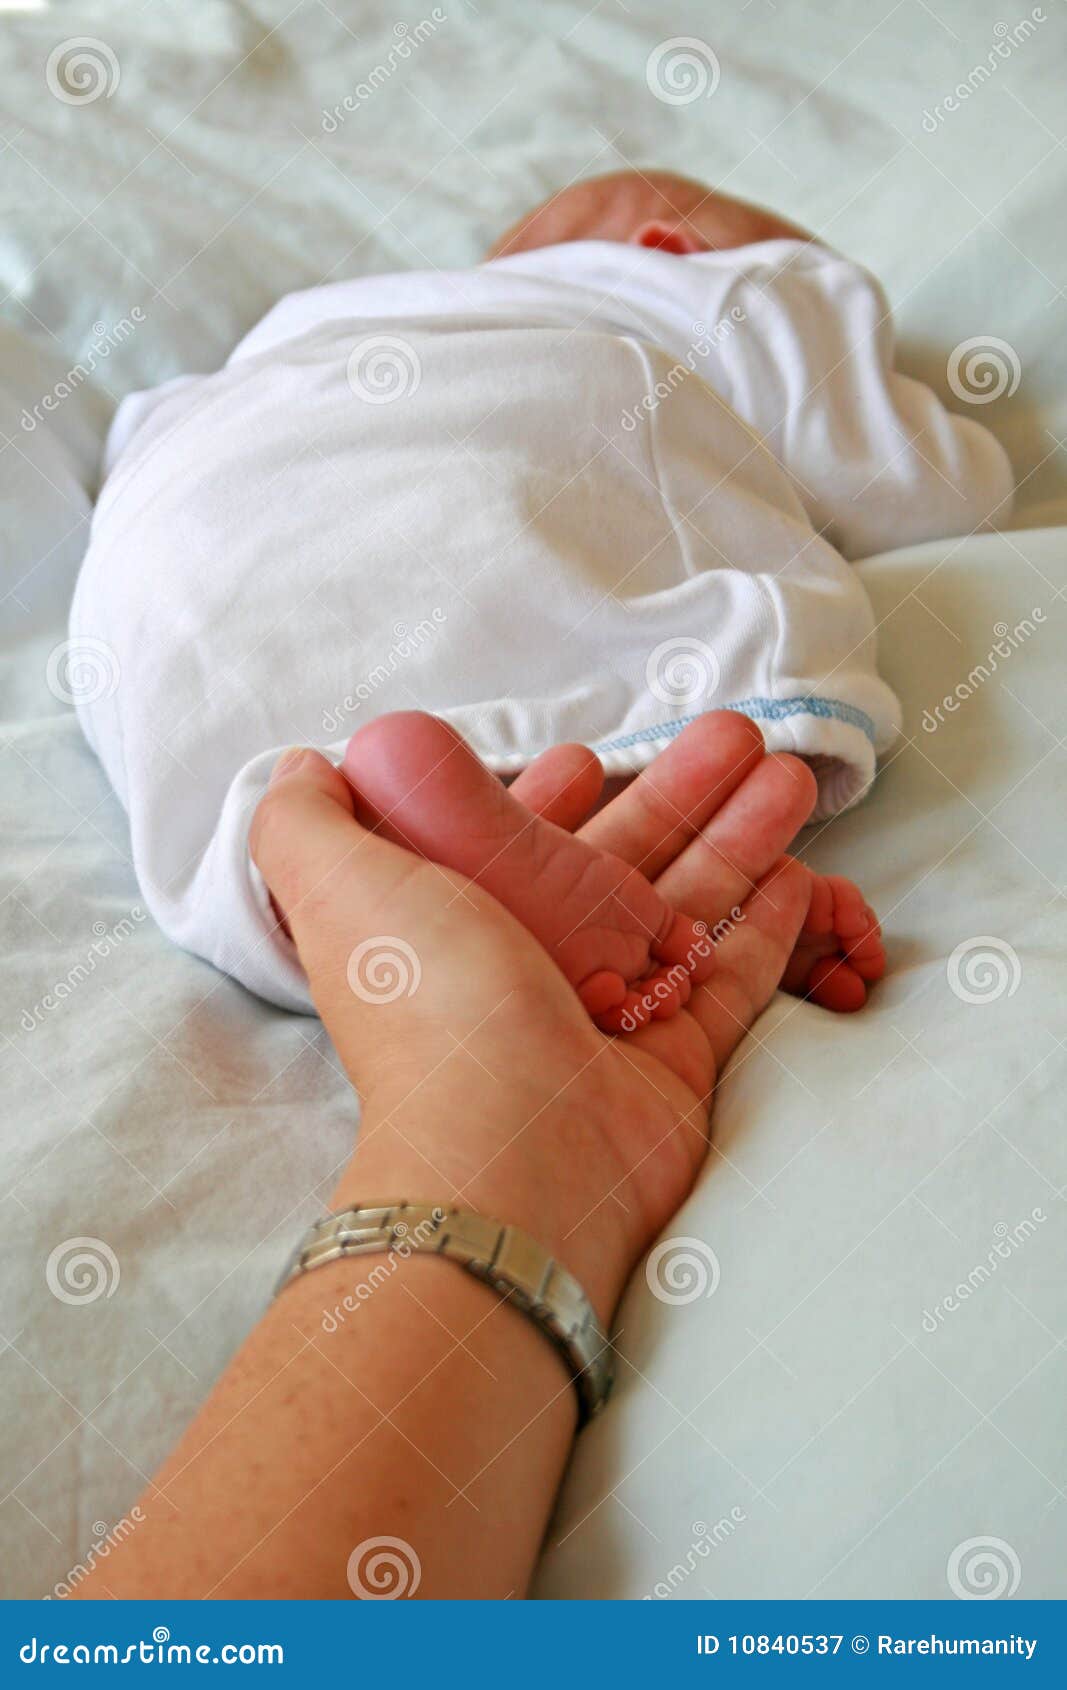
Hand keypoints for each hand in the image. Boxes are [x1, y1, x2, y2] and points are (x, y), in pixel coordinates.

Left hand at [250, 716, 813, 1322]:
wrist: (516, 1150)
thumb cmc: (430, 1007)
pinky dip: (765, 928)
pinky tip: (800, 874)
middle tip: (734, 735)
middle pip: (619, 862)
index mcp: (458, 921)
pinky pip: (732, 980)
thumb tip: (304, 767)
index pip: (510, 844)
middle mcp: (532, 966)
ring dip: (738, 840)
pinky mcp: (676, 1058)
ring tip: (792, 775)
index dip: (547, 799)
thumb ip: (306, 820)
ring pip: (687, 907)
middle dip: (676, 795)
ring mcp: (611, 1014)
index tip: (588, 755)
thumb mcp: (338, 886)